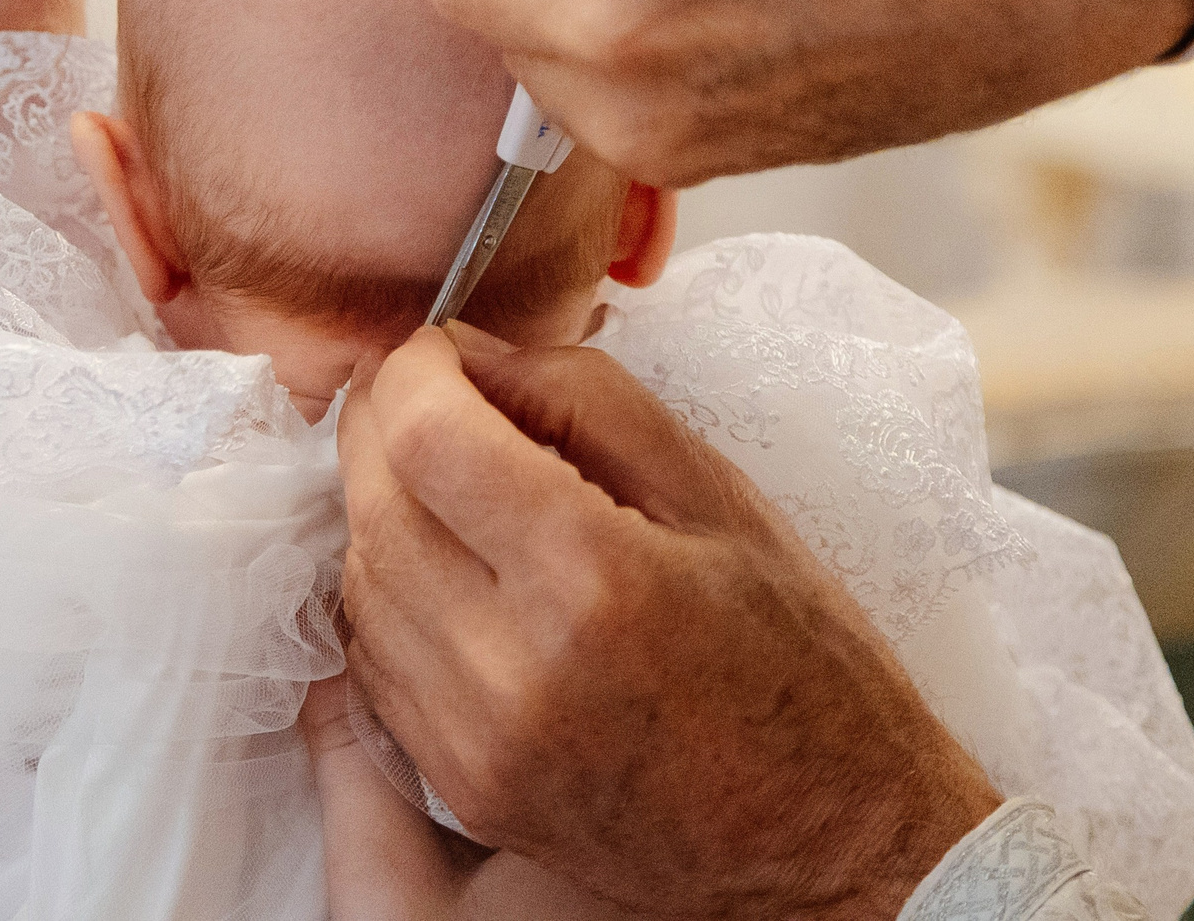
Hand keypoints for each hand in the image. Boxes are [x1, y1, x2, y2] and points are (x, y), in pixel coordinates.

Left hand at [336, 323, 1000, 919]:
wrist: (831, 845)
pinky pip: (378, 661)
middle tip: (425, 392)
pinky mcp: (466, 787)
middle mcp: (515, 670)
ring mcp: (479, 743)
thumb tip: (471, 353)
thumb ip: (587, 400)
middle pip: (374, 504)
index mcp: (596, 579)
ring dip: (381, 506)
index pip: (426, 438)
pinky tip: (451, 565)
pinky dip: (392, 592)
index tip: (438, 349)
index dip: (412, 370)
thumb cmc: (801, 661)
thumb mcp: (720, 495)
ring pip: (362, 582)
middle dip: (381, 425)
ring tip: (446, 476)